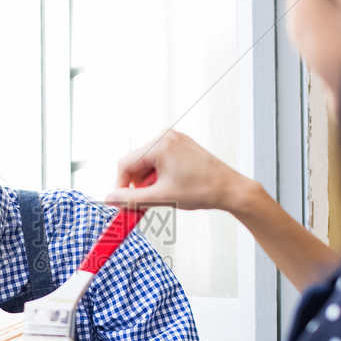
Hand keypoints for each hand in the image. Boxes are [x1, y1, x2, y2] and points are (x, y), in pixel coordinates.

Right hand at [105, 129, 247, 213]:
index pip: (126, 164)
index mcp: (160, 144)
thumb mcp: (162, 197)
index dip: (121, 185)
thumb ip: (131, 199)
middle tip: (143, 203)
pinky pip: (160, 161)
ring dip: (148, 182)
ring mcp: (175, 140)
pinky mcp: (182, 147)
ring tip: (162, 196)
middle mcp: (166, 137)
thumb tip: (110, 198)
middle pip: (136, 163)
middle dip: (137, 184)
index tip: (122, 202)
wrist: (230, 190)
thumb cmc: (203, 190)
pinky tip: (169, 188)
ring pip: (148, 163)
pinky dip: (159, 176)